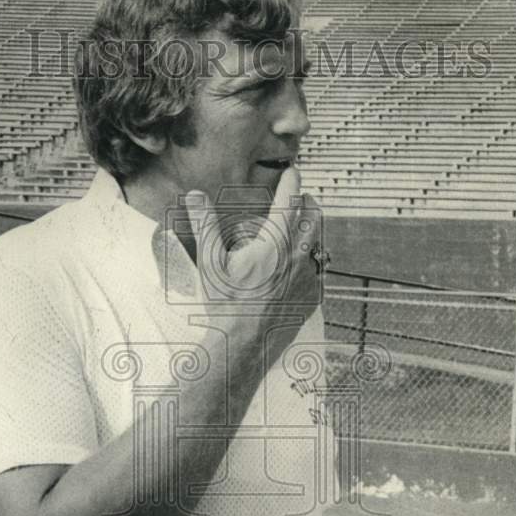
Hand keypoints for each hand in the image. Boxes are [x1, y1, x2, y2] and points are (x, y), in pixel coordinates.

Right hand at [184, 167, 322, 349]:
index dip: (291, 182)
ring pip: (319, 244)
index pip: (289, 201)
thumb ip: (205, 224)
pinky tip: (303, 265)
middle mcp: (297, 258)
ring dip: (312, 232)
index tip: (293, 171)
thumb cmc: (226, 304)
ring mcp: (308, 279)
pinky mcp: (312, 299)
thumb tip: (196, 196)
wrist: (244, 344)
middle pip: (314, 219)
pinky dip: (312, 261)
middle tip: (302, 198)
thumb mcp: (210, 262)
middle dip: (308, 204)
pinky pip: (319, 272)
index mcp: (274, 244)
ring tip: (303, 229)